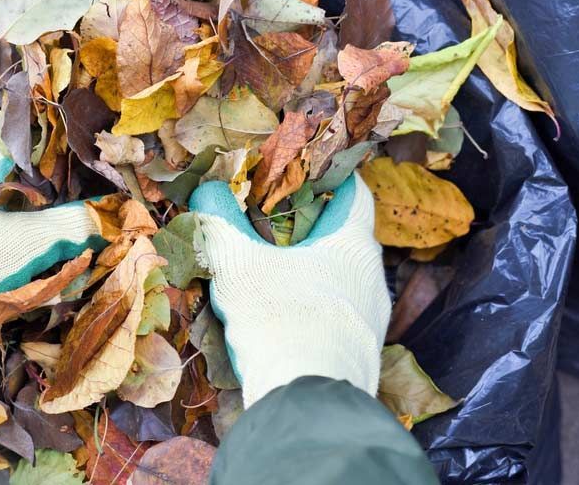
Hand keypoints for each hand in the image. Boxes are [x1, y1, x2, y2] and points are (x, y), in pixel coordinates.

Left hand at [0, 154, 103, 398]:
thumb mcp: (28, 239)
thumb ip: (76, 223)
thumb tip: (121, 216)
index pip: (40, 166)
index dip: (77, 178)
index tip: (111, 196)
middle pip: (38, 210)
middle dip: (72, 227)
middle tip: (104, 241)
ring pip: (26, 247)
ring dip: (55, 262)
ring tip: (83, 273)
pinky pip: (10, 278)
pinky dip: (32, 287)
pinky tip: (49, 299)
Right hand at [188, 173, 389, 407]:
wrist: (309, 407)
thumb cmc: (282, 321)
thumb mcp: (240, 266)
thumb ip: (221, 224)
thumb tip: (206, 189)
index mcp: (354, 245)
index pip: (354, 192)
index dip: (326, 176)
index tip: (297, 173)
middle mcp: (372, 279)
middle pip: (342, 236)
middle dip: (306, 227)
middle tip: (267, 221)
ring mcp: (370, 321)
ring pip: (338, 279)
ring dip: (307, 270)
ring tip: (267, 270)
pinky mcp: (358, 355)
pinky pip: (334, 315)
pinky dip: (309, 306)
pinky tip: (278, 318)